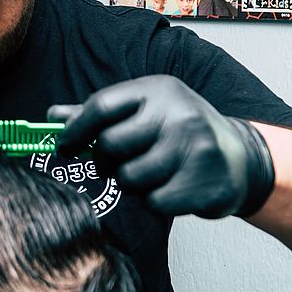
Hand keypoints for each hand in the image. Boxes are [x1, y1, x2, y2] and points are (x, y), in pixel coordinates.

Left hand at [48, 75, 274, 218]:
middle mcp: (178, 113)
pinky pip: (154, 202)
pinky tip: (170, 187)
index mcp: (157, 90)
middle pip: (110, 145)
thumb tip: (52, 115)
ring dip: (130, 183)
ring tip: (149, 172)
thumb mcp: (143, 110)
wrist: (239, 156)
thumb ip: (98, 114)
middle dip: (104, 160)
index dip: (74, 130)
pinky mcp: (206, 182)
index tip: (63, 147)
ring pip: (129, 178)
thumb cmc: (178, 131)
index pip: (101, 106)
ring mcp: (195, 148)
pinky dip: (154, 201)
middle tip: (113, 164)